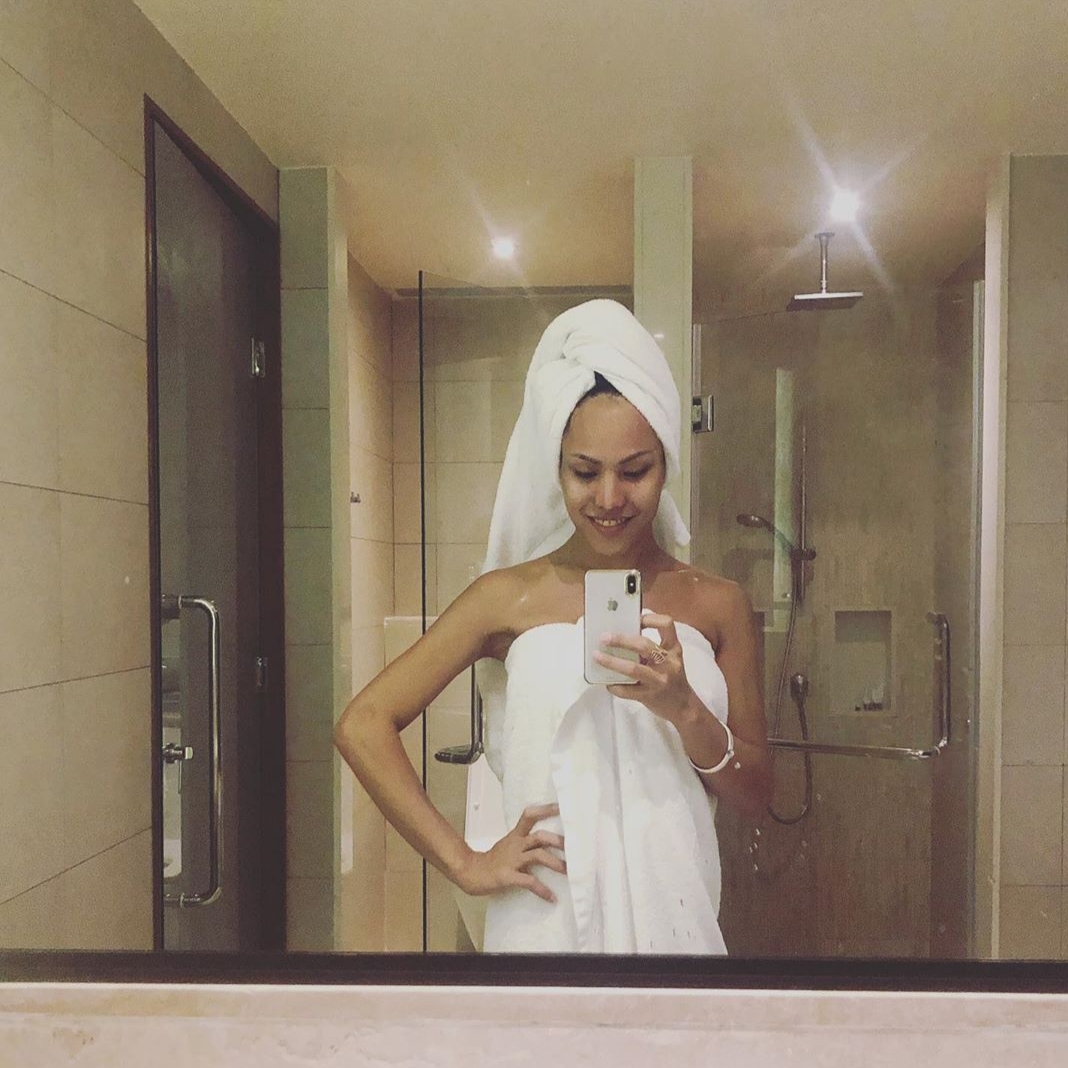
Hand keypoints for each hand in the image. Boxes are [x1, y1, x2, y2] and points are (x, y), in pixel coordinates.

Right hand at [456, 803, 565, 902]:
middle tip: (574, 847)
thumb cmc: (493, 860)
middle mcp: (515, 845)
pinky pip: (529, 881)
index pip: (529, 816)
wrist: (471, 872)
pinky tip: (552, 898)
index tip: (560, 807)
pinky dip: (542, 890)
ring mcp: (512, 860)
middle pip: (539, 836)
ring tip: (568, 871)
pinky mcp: (508, 876)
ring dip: (555, 863)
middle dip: (557, 841)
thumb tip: (549, 842)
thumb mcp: (509, 845)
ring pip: (537, 856)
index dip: (545, 810)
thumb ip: (526, 842)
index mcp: (515, 836)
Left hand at [595, 609, 696, 725]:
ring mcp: (660, 680)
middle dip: (621, 640)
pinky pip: (628, 690)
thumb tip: (620, 637)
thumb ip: (651, 648)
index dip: (650, 618)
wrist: (683, 706)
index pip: (667, 625)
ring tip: (597, 657)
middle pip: (644, 645)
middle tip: (604, 638)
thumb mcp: (669, 659)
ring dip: (612, 662)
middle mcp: (669, 662)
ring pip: (633, 668)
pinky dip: (615, 686)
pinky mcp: (650, 696)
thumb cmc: (671, 678)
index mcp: (673, 649)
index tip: (635, 619)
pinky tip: (608, 683)